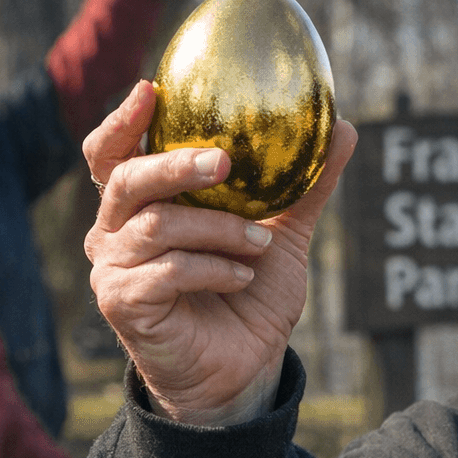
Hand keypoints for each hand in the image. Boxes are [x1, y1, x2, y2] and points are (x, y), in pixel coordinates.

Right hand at [84, 80, 356, 425]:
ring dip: (218, 229)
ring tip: (261, 245)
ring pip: (157, 224)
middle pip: (126, 178)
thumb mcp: (284, 233)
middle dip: (175, 163)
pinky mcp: (121, 302)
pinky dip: (213, 267)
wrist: (244, 368)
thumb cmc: (250, 297)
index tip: (151, 89)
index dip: (123, 120)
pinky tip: (243, 276)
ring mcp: (112, 267)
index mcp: (141, 203)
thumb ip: (306, 183)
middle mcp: (115, 229)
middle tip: (222, 161)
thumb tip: (345, 126)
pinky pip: (166, 270)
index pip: (112, 152)